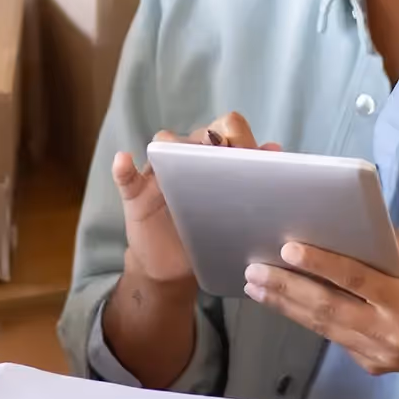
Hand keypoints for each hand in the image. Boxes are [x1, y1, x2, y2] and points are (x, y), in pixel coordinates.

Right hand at [115, 112, 281, 285]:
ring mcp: (158, 175)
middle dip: (213, 136)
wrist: (175, 268)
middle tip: (225, 151)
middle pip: (197, 133)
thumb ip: (253, 184)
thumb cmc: (211, 235)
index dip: (240, 135)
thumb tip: (276, 148)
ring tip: (181, 156)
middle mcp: (185, 160)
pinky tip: (123, 160)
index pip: (226, 129)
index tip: (253, 152)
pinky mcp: (135, 194)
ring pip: (163, 146)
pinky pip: (126, 176)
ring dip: (172, 147)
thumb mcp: (236, 215)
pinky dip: (123, 167)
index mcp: (213, 160)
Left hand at [242, 232, 398, 376]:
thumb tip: (345, 222)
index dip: (321, 264)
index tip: (289, 249)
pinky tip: (284, 302)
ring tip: (257, 285)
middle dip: (287, 288)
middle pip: (329, 307)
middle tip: (255, 270)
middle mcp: (389, 331)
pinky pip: (333, 337)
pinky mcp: (370, 365)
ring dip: (286, 305)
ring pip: (323, 326)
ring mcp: (378, 353)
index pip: (356, 279)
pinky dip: (307, 318)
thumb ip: (388, 245)